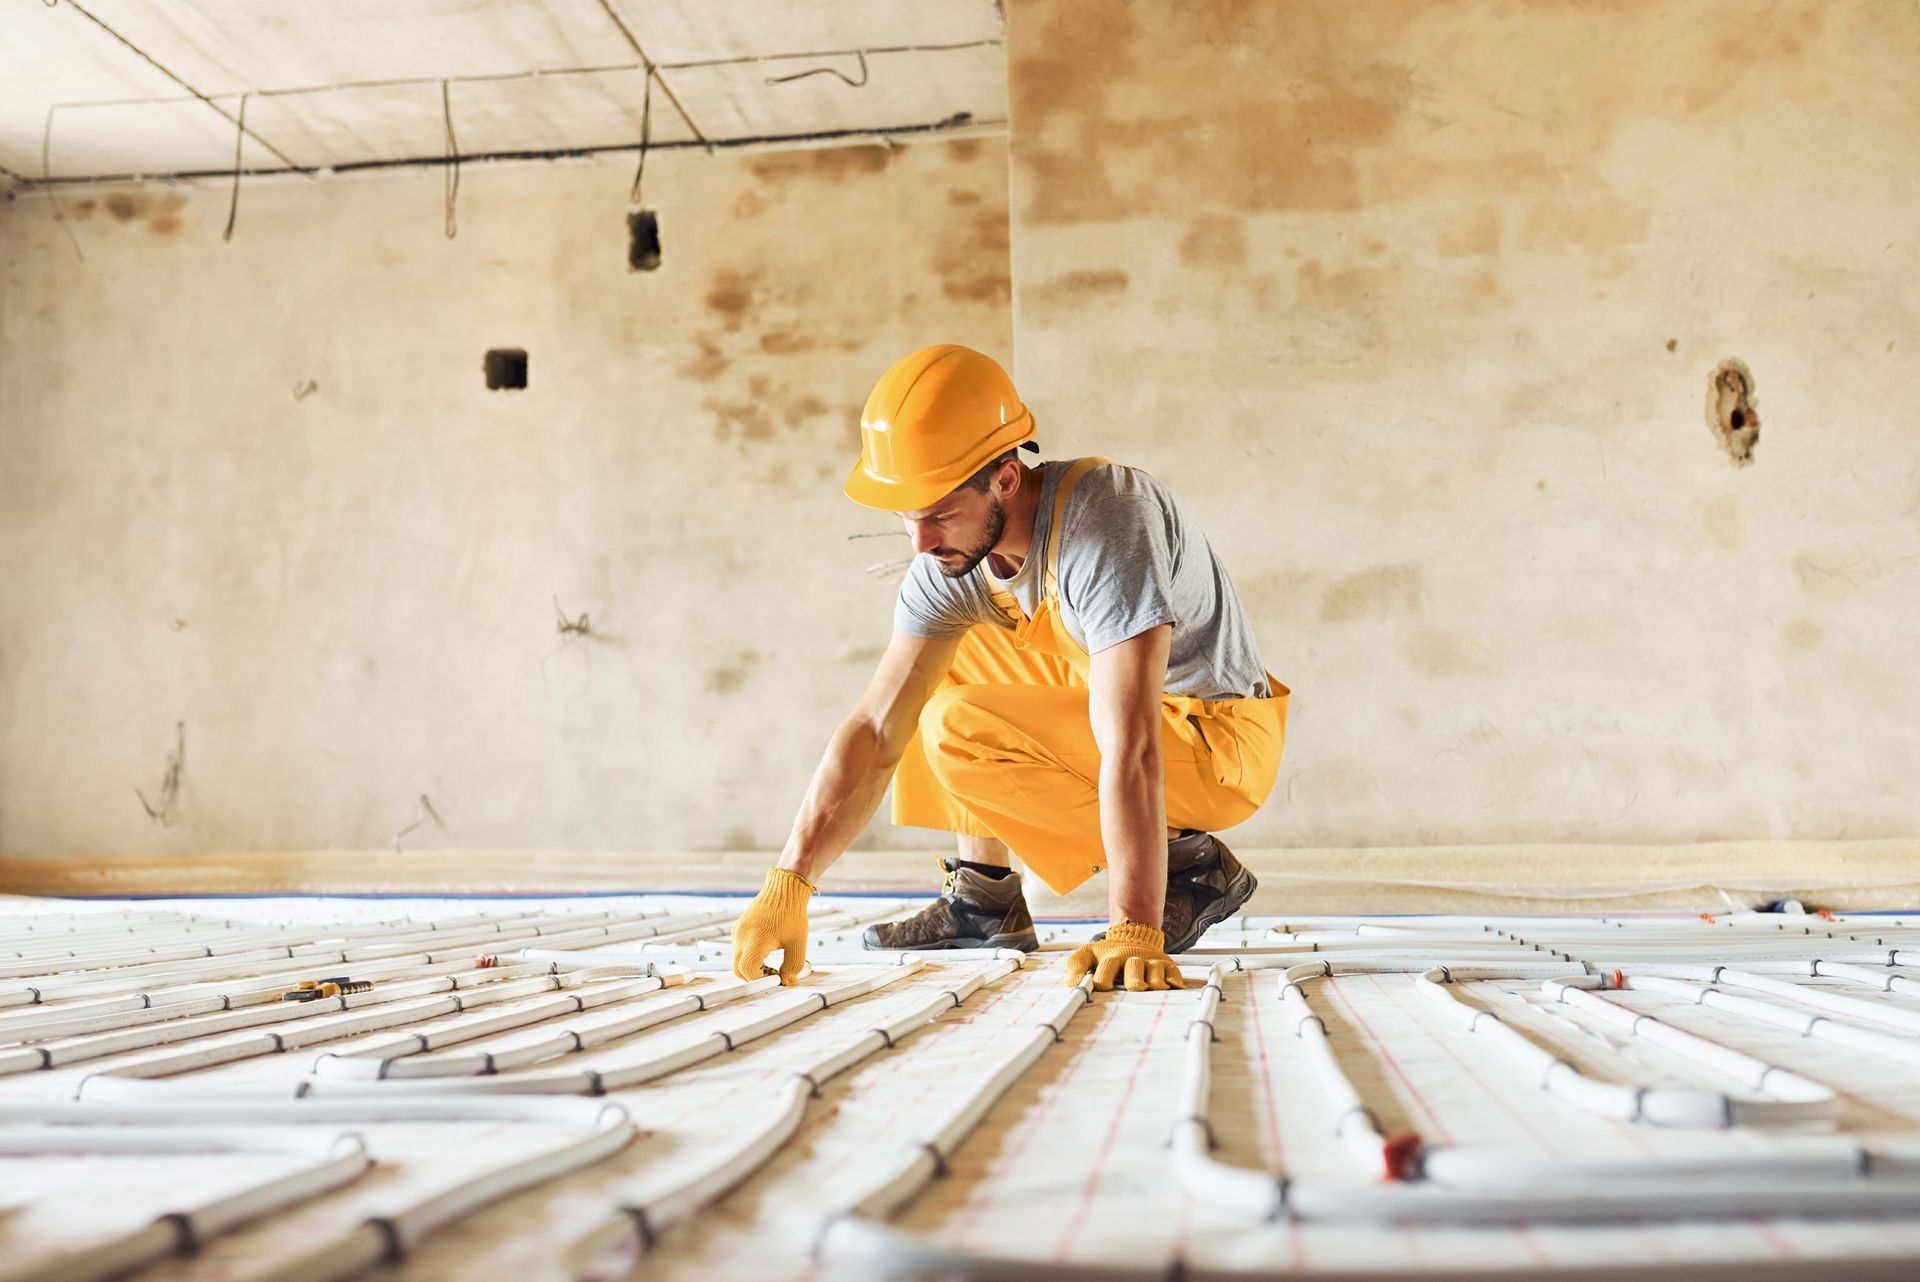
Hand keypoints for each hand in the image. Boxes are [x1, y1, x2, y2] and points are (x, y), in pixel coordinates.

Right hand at [731, 867, 814, 983]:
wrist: (784, 889)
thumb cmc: (792, 912)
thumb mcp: (798, 943)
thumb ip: (792, 966)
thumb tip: (787, 981)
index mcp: (755, 940)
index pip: (748, 971)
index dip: (761, 980)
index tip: (775, 979)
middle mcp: (741, 936)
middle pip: (739, 970)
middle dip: (755, 977)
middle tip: (773, 975)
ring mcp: (737, 932)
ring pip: (738, 960)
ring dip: (752, 967)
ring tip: (772, 964)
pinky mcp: (738, 928)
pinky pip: (739, 949)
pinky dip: (749, 956)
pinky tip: (766, 952)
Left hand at [1065, 920, 1186, 991]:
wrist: (1134, 936)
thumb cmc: (1110, 953)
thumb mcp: (1089, 954)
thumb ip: (1076, 966)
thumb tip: (1073, 984)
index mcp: (1112, 957)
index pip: (1107, 969)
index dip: (1103, 981)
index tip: (1102, 989)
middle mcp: (1132, 959)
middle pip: (1134, 973)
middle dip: (1133, 982)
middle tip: (1134, 988)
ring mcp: (1150, 962)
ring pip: (1155, 974)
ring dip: (1153, 984)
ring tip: (1148, 988)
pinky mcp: (1166, 965)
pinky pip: (1173, 974)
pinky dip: (1173, 982)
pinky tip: (1169, 987)